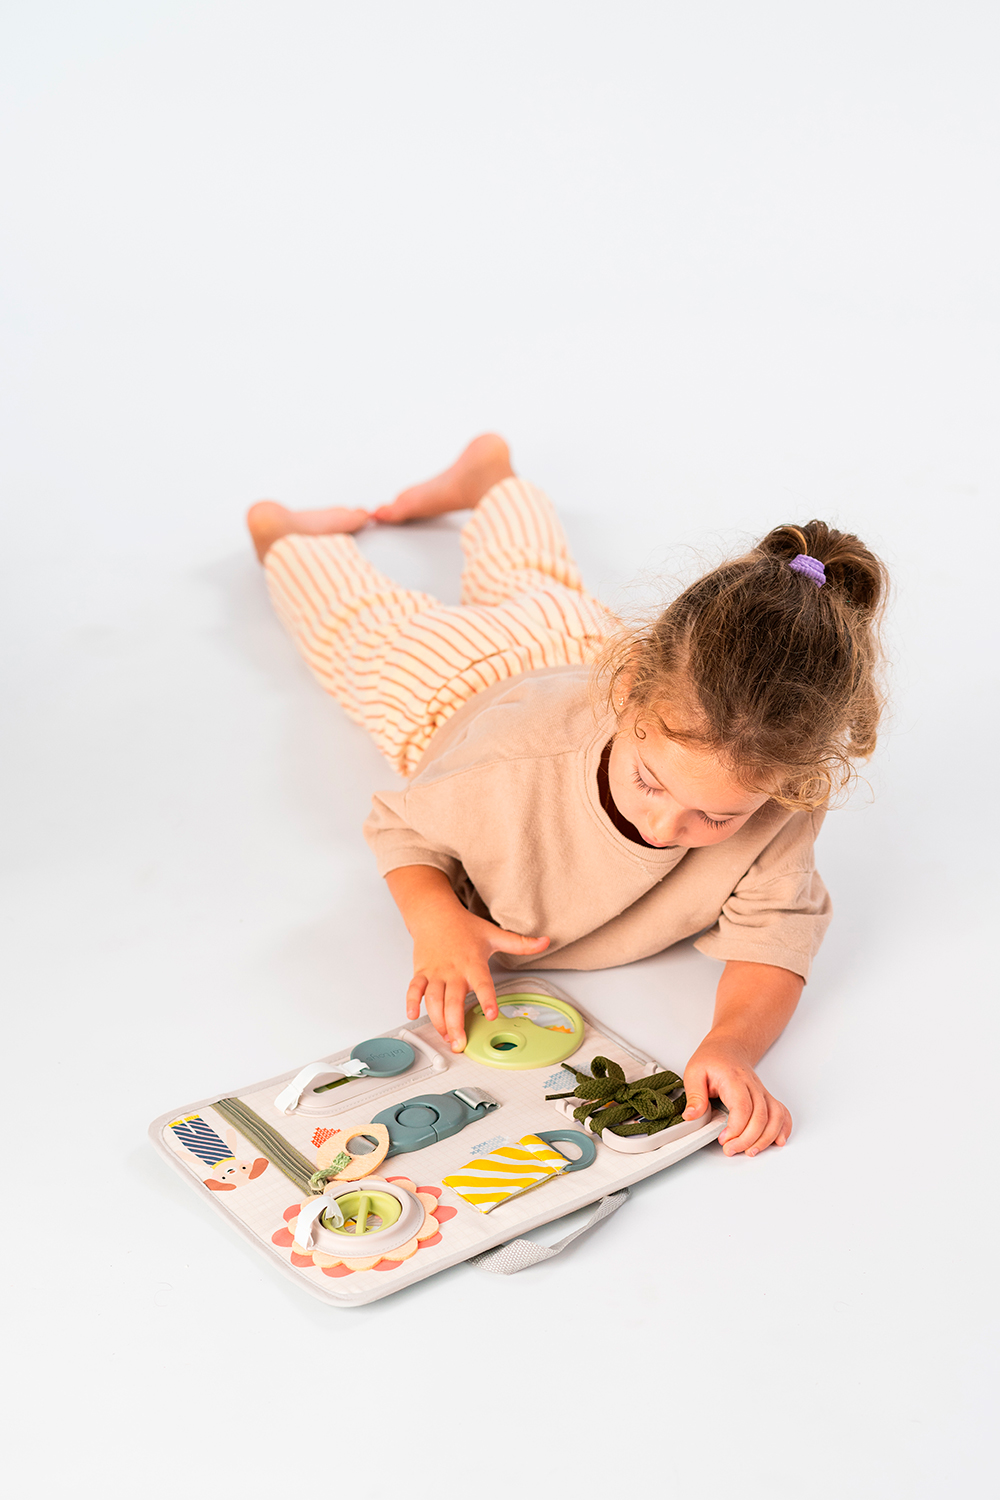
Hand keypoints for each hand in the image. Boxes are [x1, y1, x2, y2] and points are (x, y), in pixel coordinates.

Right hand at [405, 905, 548, 1051]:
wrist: (435, 914)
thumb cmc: (464, 927)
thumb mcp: (495, 934)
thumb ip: (521, 943)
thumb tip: (546, 941)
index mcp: (473, 963)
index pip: (482, 984)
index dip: (487, 999)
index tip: (491, 1015)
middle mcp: (453, 970)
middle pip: (453, 1000)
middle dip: (455, 1024)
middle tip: (460, 1043)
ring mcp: (435, 972)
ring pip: (433, 1000)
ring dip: (437, 1020)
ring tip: (446, 1037)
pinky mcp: (421, 972)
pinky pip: (414, 989)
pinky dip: (411, 1002)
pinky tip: (413, 1015)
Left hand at [682, 1039, 791, 1156]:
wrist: (727, 1048)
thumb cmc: (712, 1059)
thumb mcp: (694, 1072)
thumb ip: (694, 1095)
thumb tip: (691, 1116)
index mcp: (734, 1079)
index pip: (742, 1107)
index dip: (736, 1128)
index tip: (723, 1139)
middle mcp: (752, 1086)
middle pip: (760, 1116)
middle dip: (748, 1139)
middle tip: (731, 1149)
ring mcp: (762, 1092)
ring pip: (775, 1116)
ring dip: (766, 1138)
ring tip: (751, 1151)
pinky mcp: (766, 1098)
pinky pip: (782, 1113)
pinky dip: (783, 1128)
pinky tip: (777, 1140)